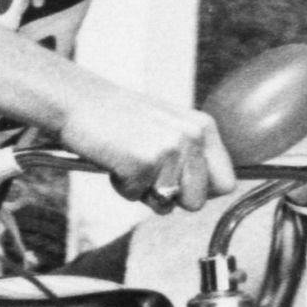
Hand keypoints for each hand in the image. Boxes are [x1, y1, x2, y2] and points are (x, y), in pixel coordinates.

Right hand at [59, 88, 235, 213]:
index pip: (226, 182)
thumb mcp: (169, 128)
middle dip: (171, 198)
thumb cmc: (120, 118)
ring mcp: (169, 150)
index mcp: (203, 127)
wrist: (80, 102)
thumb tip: (207, 193)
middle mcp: (192, 137)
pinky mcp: (143, 163)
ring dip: (143, 192)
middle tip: (147, 173)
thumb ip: (192, 155)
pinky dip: (120, 186)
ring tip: (128, 162)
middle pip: (197, 201)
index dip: (202, 192)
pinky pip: (135, 197)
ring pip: (166, 204)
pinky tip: (114, 161)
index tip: (180, 186)